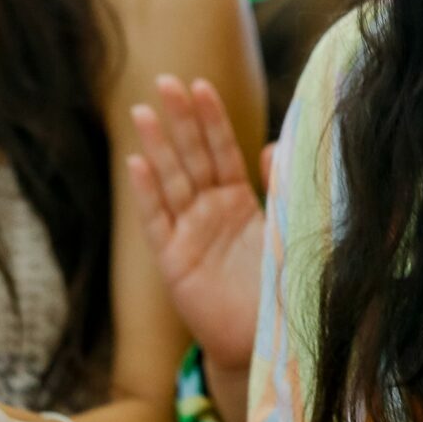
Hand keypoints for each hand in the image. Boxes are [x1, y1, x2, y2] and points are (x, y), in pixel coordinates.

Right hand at [128, 77, 264, 375]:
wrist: (269, 340)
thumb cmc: (282, 283)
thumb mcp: (287, 228)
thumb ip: (281, 188)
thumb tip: (275, 144)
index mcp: (238, 201)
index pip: (221, 150)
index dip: (211, 119)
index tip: (200, 85)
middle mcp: (210, 212)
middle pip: (192, 157)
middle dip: (179, 120)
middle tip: (165, 81)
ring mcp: (189, 235)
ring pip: (170, 182)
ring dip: (156, 147)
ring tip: (143, 112)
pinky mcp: (175, 263)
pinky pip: (158, 222)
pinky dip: (146, 194)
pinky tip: (135, 163)